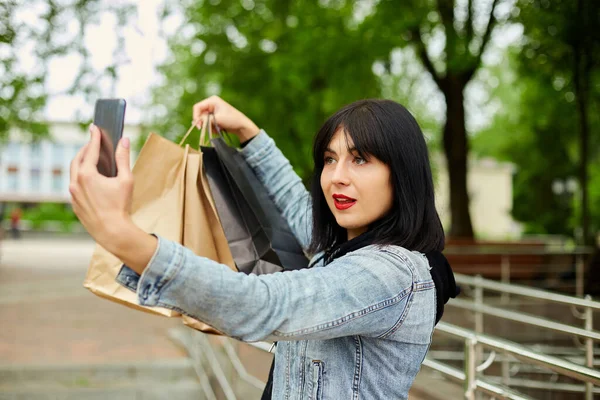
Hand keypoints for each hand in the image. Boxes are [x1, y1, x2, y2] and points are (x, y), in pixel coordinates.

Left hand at [70, 125, 156, 272]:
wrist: (113, 232)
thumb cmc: (121, 206)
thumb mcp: (126, 180)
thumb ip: (123, 159)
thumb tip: (123, 141)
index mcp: (87, 175)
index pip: (90, 150)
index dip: (94, 138)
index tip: (95, 128)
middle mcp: (76, 183)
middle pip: (77, 159)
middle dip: (85, 149)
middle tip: (93, 142)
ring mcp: (73, 194)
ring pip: (74, 173)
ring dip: (82, 163)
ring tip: (92, 158)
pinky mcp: (75, 204)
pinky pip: (75, 185)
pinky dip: (81, 177)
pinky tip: (91, 179)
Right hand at [193, 95, 259, 141]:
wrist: (242, 126)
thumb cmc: (232, 120)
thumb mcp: (217, 119)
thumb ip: (206, 120)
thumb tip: (195, 122)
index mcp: (212, 100)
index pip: (197, 107)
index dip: (196, 116)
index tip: (198, 125)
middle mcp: (211, 104)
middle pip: (199, 114)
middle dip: (202, 122)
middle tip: (204, 129)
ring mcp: (213, 111)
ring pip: (203, 120)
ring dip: (207, 126)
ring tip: (216, 128)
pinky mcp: (215, 117)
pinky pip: (208, 123)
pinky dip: (211, 127)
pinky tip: (218, 129)